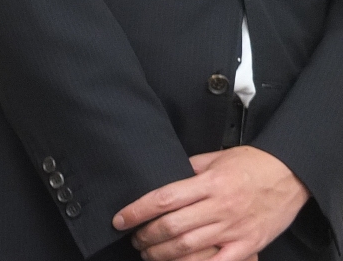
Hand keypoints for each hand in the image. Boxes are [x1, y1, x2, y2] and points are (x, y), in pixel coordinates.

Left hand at [113, 146, 309, 260]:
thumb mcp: (214, 158)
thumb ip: (187, 169)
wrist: (290, 174)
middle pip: (172, 227)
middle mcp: (219, 207)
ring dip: (163, 254)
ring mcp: (234, 229)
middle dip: (146, 237)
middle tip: (134, 239)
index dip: (137, 211)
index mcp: (208, 183)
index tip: (120, 219)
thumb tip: (160, 178)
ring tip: (149, 254)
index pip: (163, 199)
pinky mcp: (248, 245)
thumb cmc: (250, 164)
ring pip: (189, 248)